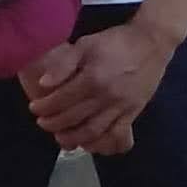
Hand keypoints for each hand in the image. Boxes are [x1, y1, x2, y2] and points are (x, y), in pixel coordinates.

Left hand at [27, 20, 179, 148]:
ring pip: (93, 132)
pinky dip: (102, 145)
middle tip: (42, 123)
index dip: (44, 107)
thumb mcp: (86, 44)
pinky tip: (90, 145)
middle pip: (74, 119)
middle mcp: (107, 97)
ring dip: (73, 139)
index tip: (34, 109)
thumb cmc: (115, 41)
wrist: (152, 42)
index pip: (62, 100)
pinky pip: (118, 136)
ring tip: (60, 138)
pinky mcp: (133, 113)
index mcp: (93, 79)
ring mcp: (122, 107)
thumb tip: (43, 84)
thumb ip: (63, 64)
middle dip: (54, 124)